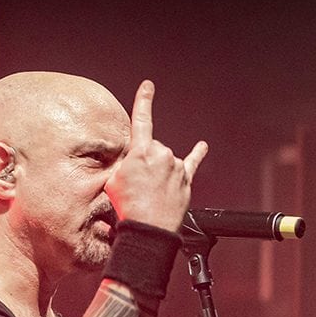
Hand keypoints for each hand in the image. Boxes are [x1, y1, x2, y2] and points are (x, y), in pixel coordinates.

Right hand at [105, 81, 208, 231]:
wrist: (147, 229)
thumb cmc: (128, 207)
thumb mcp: (113, 181)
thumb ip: (123, 165)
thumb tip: (130, 163)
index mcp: (140, 151)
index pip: (141, 119)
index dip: (144, 101)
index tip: (148, 87)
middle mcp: (161, 154)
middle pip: (153, 148)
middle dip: (145, 163)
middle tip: (138, 185)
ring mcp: (175, 166)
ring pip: (166, 160)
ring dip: (159, 172)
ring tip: (151, 193)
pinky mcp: (186, 179)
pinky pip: (193, 162)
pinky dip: (198, 154)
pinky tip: (202, 146)